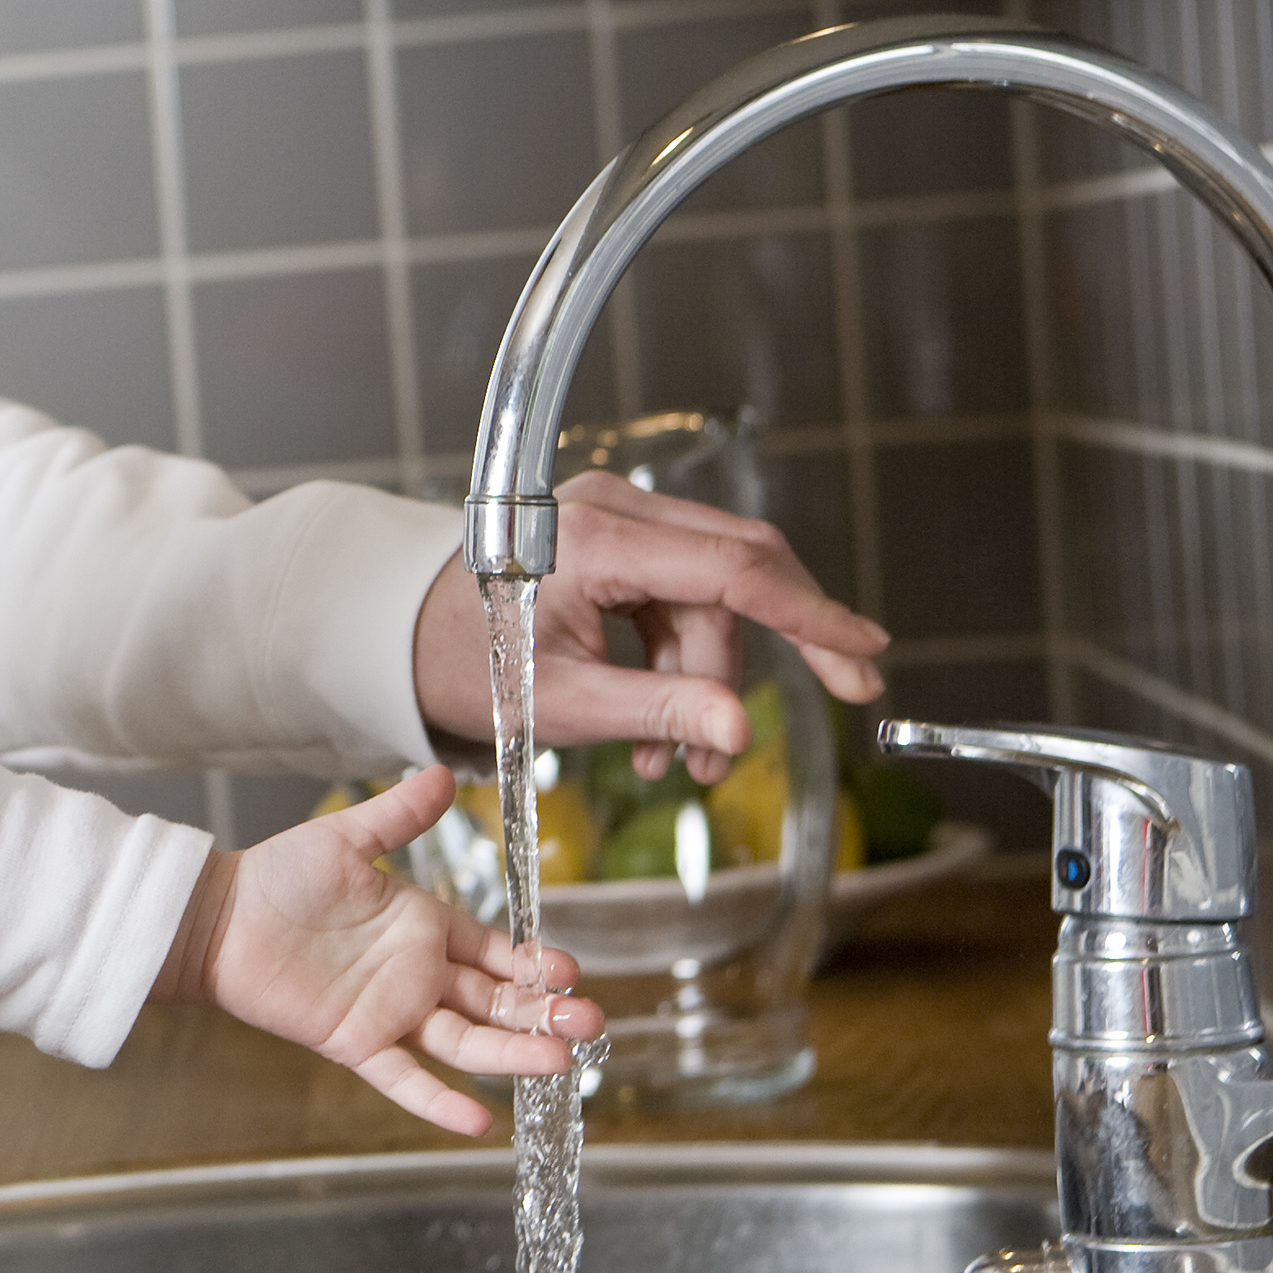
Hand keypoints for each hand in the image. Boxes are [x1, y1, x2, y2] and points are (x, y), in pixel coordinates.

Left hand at [155, 765, 598, 1136]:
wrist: (219, 919)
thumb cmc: (277, 877)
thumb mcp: (345, 839)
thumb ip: (398, 816)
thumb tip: (443, 775)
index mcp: (425, 927)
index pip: (496, 952)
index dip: (534, 964)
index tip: (571, 970)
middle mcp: (418, 975)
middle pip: (496, 1002)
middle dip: (543, 1013)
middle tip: (589, 1021)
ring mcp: (391, 1013)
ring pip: (465, 1042)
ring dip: (511, 1053)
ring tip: (559, 1063)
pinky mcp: (356, 1043)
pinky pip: (404, 1079)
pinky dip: (438, 1102)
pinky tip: (478, 1123)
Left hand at [412, 469, 890, 782]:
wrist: (405, 641)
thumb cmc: (467, 665)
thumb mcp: (563, 702)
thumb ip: (658, 712)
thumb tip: (740, 732)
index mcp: (595, 539)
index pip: (734, 570)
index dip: (812, 616)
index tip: (867, 654)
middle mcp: (612, 510)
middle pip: (739, 572)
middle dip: (773, 654)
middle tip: (835, 702)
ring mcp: (616, 518)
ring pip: (713, 597)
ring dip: (709, 680)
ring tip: (678, 762)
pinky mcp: (617, 539)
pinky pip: (685, 598)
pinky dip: (684, 662)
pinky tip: (658, 730)